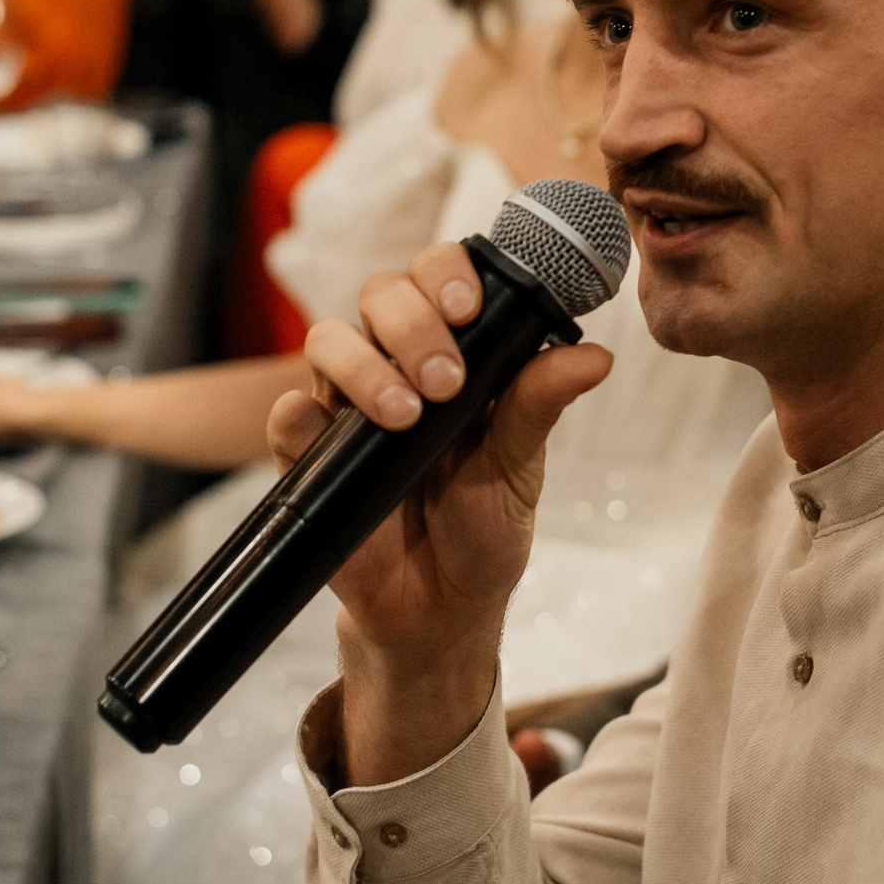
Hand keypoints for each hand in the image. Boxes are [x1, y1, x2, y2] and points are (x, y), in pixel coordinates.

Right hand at [272, 242, 610, 784]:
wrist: (438, 610)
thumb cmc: (483, 529)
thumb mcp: (518, 468)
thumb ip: (540, 406)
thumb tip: (596, 358)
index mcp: (456, 353)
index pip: (440, 277)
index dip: (447, 273)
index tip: (469, 308)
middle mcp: (396, 364)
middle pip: (381, 295)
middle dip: (411, 324)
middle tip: (445, 381)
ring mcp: (348, 405)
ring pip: (328, 338)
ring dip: (364, 365)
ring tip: (405, 415)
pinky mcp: (309, 454)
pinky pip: (287, 416)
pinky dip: (299, 415)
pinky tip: (326, 429)